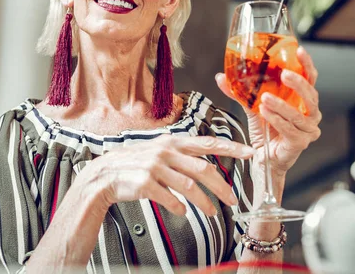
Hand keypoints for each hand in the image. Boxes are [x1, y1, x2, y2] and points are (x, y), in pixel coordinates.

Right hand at [83, 134, 254, 215]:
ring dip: (204, 202)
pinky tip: (183, 212)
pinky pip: (170, 198)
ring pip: (189, 186)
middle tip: (233, 200)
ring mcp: (155, 167)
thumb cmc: (136, 163)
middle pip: (203, 169)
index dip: (231, 147)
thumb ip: (182, 156)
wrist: (104, 175)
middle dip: (222, 186)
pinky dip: (179, 207)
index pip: (208, 143)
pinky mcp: (145, 183)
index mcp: (173, 142)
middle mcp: (166, 152)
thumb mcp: (160, 152)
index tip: (250, 153)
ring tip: (212, 212)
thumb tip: (207, 166)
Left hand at [216, 46, 321, 174]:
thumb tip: (221, 77)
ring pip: (299, 114)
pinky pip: (290, 130)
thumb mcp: (252, 106)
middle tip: (284, 74)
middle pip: (311, 95)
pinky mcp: (300, 143)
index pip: (310, 78)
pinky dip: (277, 120)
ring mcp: (308, 130)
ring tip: (265, 98)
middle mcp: (311, 114)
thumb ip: (240, 92)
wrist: (263, 158)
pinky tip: (265, 113)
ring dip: (281, 105)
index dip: (306, 64)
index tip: (299, 50)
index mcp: (303, 100)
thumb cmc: (264, 130)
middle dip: (298, 84)